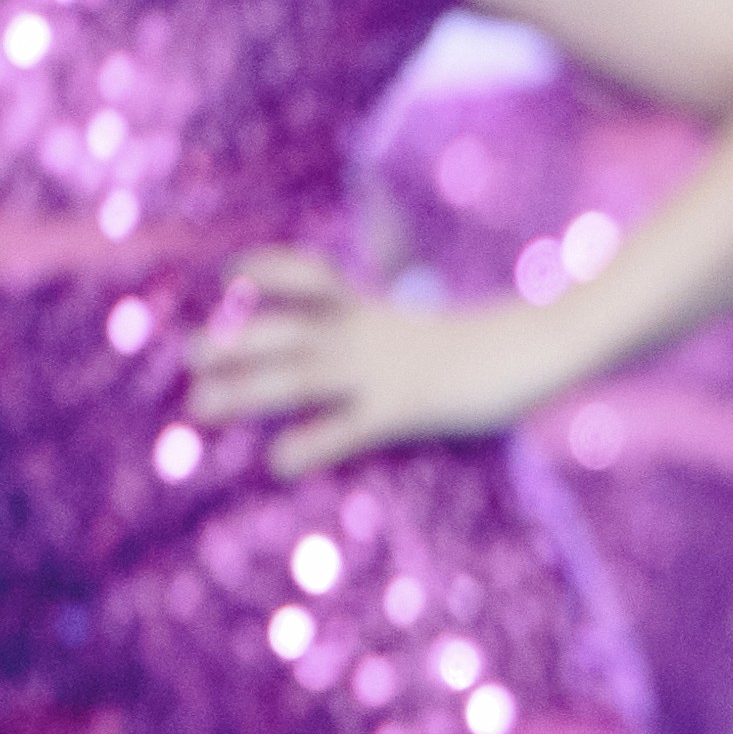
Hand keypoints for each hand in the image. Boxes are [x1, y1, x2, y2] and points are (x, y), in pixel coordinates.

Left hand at [184, 253, 555, 476]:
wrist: (544, 344)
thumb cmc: (500, 344)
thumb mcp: (438, 332)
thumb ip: (401, 337)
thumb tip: (380, 344)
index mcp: (377, 312)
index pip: (312, 277)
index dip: (268, 271)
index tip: (229, 273)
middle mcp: (368, 335)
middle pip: (286, 331)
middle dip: (234, 343)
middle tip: (188, 354)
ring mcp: (383, 370)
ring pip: (299, 376)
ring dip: (245, 390)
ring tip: (201, 407)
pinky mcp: (404, 407)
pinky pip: (347, 427)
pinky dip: (310, 444)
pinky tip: (280, 462)